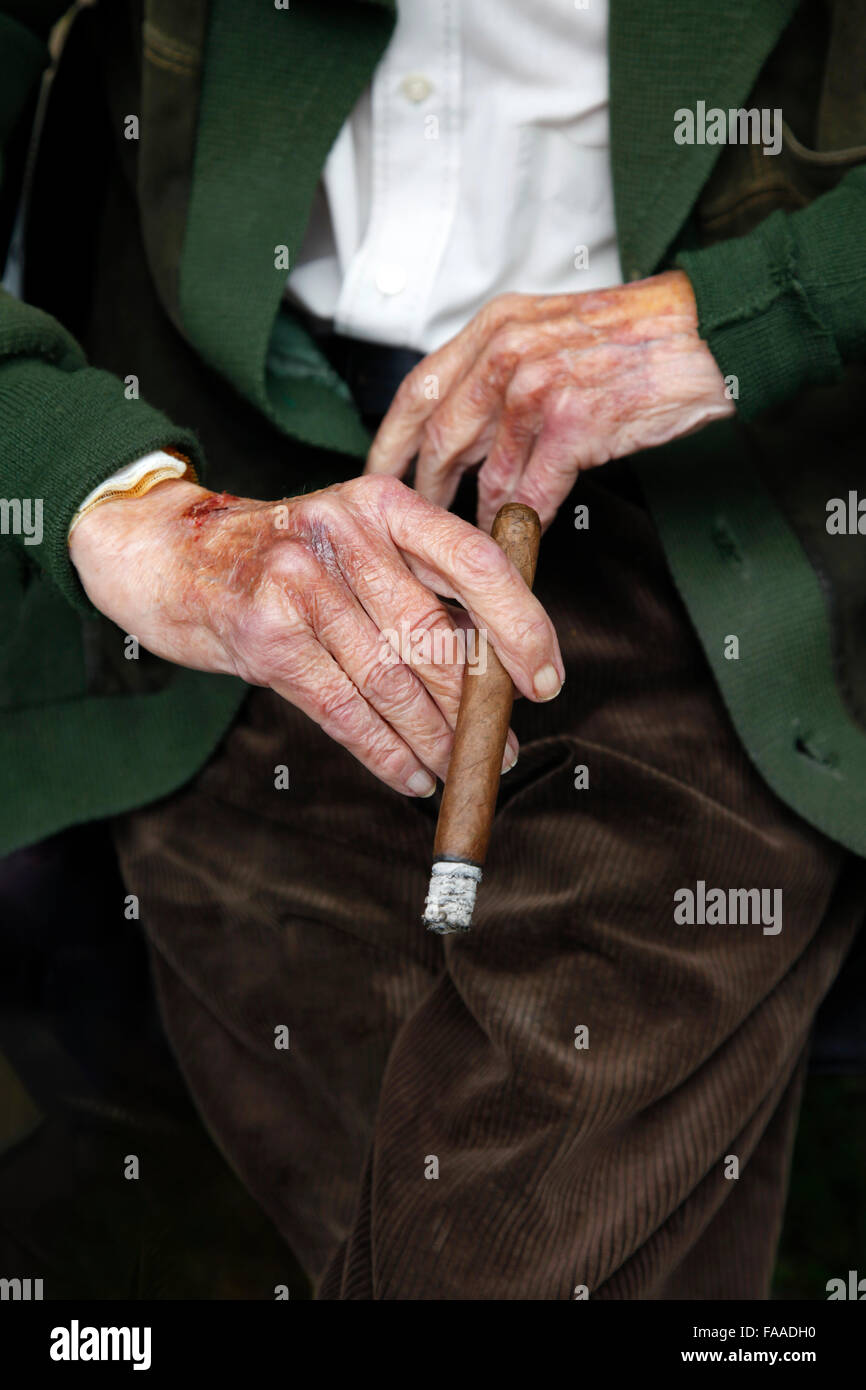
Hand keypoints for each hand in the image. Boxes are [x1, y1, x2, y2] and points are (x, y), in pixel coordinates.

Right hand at [69, 475, 563, 795]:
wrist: (170, 556)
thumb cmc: (280, 557)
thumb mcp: (352, 539)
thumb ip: (417, 582)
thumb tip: (496, 662)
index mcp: (381, 502)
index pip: (474, 561)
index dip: (521, 624)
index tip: (545, 679)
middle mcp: (342, 533)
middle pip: (433, 636)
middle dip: (476, 705)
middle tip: (502, 745)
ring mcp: (298, 584)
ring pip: (391, 682)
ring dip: (435, 740)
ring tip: (461, 770)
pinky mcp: (265, 637)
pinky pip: (343, 711)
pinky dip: (386, 754)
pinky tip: (412, 776)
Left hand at [366, 269, 734, 530]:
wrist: (705, 332)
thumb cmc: (636, 338)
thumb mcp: (552, 329)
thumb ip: (504, 366)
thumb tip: (465, 426)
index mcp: (496, 326)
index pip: (419, 388)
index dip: (390, 441)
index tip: (375, 476)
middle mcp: (508, 351)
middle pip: (440, 438)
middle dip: (424, 493)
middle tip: (415, 530)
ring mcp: (538, 386)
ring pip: (486, 475)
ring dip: (476, 520)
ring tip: (471, 547)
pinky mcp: (573, 423)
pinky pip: (531, 492)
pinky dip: (524, 523)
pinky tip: (523, 538)